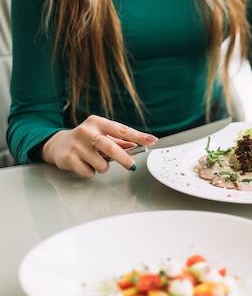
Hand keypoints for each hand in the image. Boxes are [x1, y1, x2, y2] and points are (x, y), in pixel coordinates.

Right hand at [41, 115, 157, 177]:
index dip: (138, 136)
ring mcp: (76, 145)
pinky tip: (84, 164)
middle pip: (111, 148)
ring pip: (101, 164)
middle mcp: (86, 131)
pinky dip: (90, 172)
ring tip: (96, 161)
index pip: (121, 129)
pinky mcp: (69, 158)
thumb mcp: (102, 135)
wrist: (57, 144)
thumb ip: (119, 141)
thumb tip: (137, 145)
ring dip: (103, 167)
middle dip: (124, 159)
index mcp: (97, 122)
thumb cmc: (85, 140)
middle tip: (131, 165)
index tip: (151, 140)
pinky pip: (89, 172)